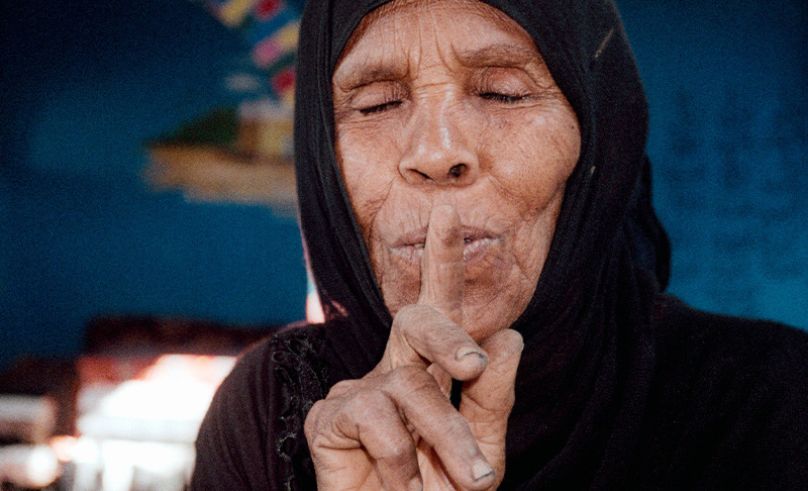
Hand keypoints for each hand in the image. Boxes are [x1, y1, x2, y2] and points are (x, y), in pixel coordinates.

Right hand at [304, 205, 522, 489]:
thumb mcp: (482, 452)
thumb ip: (492, 400)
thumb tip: (509, 337)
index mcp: (429, 373)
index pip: (437, 308)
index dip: (442, 260)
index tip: (448, 210)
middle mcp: (392, 373)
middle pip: (416, 322)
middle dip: (446, 337)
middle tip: (470, 366)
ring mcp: (356, 392)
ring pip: (409, 386)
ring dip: (447, 437)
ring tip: (470, 480)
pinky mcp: (326, 420)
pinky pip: (373, 419)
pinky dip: (399, 458)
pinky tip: (398, 482)